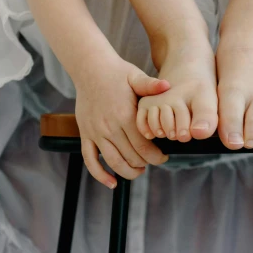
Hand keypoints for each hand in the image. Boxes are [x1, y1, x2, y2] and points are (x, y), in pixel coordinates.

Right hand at [75, 55, 170, 187]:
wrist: (90, 69)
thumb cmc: (117, 73)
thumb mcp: (135, 76)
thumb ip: (151, 84)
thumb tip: (168, 85)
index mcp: (124, 115)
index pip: (143, 146)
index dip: (156, 156)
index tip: (164, 157)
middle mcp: (109, 126)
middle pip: (130, 156)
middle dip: (145, 163)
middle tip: (154, 161)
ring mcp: (95, 132)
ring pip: (112, 161)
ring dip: (128, 172)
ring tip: (139, 170)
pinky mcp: (85, 134)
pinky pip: (90, 160)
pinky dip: (100, 175)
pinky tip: (112, 183)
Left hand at [216, 41, 252, 148]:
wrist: (246, 58)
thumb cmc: (231, 82)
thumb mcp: (222, 98)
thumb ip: (227, 121)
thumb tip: (235, 146)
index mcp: (236, 94)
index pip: (235, 123)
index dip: (237, 137)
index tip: (238, 144)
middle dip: (252, 139)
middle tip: (248, 141)